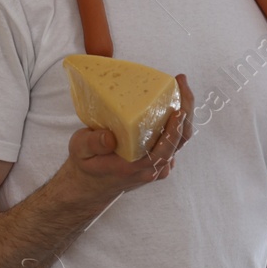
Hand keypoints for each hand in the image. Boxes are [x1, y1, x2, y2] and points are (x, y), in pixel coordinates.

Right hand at [63, 75, 195, 200]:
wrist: (92, 185)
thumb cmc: (87, 163)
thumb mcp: (80, 151)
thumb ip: (93, 144)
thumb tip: (109, 137)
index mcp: (134, 167)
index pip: (164, 149)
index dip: (175, 129)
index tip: (179, 109)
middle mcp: (151, 168)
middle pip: (179, 139)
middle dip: (186, 109)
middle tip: (182, 82)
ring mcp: (158, 166)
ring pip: (180, 139)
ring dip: (184, 112)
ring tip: (181, 86)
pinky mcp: (160, 161)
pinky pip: (175, 141)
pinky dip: (178, 121)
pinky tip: (173, 101)